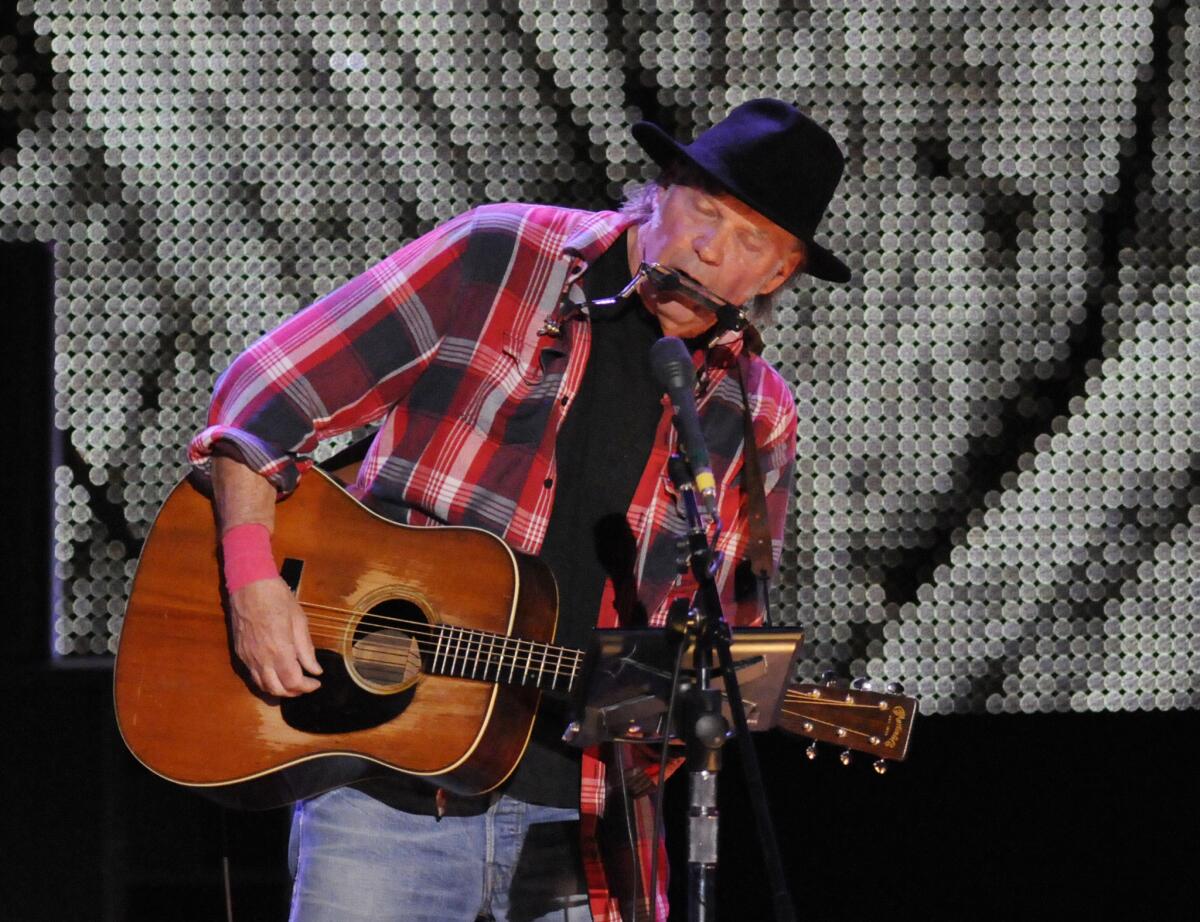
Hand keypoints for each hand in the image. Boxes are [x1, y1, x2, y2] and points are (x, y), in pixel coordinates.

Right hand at [229, 577, 322, 696]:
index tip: (316, 682)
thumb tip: (315, 670)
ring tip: (292, 682)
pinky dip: (265, 681)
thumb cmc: (277, 598)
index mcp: (279, 650)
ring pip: (262, 685)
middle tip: (306, 685)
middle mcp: (261, 658)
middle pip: (277, 689)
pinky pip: (252, 675)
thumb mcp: (299, 620)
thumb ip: (306, 649)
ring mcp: (248, 657)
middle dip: (294, 692)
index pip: (293, 681)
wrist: (249, 584)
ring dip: (278, 689)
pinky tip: (276, 673)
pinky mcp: (240, 653)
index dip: (307, 687)